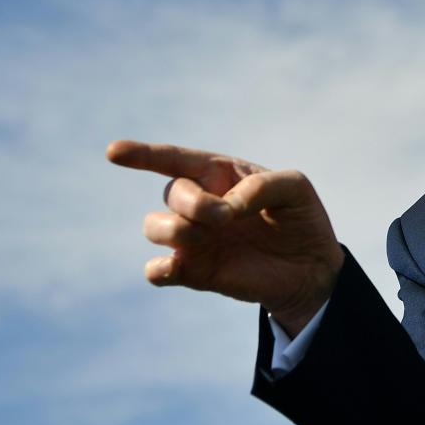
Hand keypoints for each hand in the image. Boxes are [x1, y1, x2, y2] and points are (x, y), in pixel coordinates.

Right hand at [106, 140, 344, 335]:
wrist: (311, 268)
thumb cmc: (300, 218)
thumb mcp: (295, 188)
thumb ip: (262, 186)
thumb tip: (226, 208)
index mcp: (219, 173)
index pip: (174, 159)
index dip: (142, 154)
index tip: (113, 152)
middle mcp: (200, 203)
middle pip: (172, 193)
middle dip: (193, 203)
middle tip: (225, 217)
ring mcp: (194, 238)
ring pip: (154, 226)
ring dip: (177, 230)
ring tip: (210, 236)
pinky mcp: (194, 272)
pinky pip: (158, 270)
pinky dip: (160, 268)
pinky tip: (176, 267)